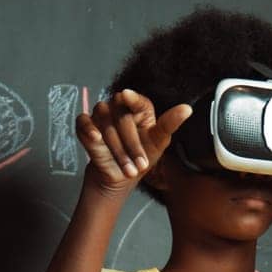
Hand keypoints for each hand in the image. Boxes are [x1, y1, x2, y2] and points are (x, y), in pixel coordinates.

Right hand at [77, 89, 191, 195]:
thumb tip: (188, 108)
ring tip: (128, 169)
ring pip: (105, 120)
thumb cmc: (141, 156)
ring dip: (116, 147)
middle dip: (132, 144)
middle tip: (141, 165)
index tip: (127, 96)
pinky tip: (96, 138)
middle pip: (122, 116)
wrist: (121, 175)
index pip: (137, 99)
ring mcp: (101, 115)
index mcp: (138, 109)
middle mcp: (119, 108)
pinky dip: (88, 128)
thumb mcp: (159, 142)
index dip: (132, 98)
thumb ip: (170, 124)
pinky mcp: (85, 125)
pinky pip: (83, 121)